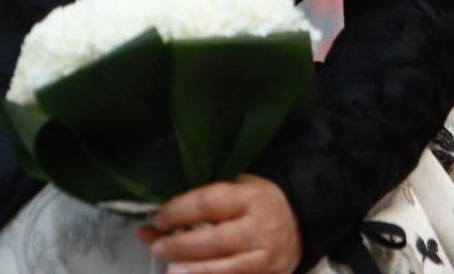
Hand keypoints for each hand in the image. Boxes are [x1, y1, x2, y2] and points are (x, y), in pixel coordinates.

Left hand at [138, 175, 301, 273]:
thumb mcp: (234, 189)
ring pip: (228, 269)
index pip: (209, 203)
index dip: (179, 212)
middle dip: (182, 247)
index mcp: (249, 198)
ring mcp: (266, 257)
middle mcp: (259, 228)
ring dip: (195, 271)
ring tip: (171, 272)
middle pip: (216, 241)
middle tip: (157, 247)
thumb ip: (199, 204)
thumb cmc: (256, 202)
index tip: (158, 219)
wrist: (299, 220)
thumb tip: (155, 223)